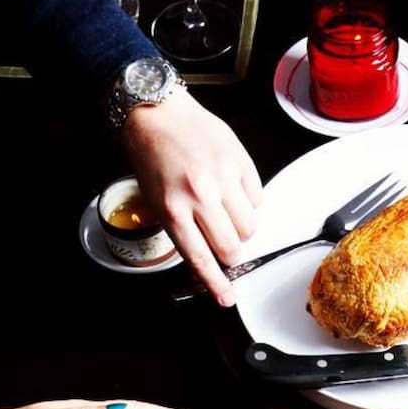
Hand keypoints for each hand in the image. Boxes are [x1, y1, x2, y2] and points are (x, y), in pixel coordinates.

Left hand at [121, 87, 262, 307]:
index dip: (216, 283)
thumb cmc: (151, 153)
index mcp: (172, 208)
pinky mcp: (239, 161)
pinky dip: (247, 202)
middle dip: (230, 253)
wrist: (157, 110)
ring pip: (249, 226)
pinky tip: (230, 190)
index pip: (200, 258)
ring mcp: (222, 178)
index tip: (226, 297)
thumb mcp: (156, 199)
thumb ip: (181, 228)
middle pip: (231, 246)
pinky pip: (256, 198)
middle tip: (222, 245)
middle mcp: (199, 196)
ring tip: (225, 212)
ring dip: (240, 228)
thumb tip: (204, 257)